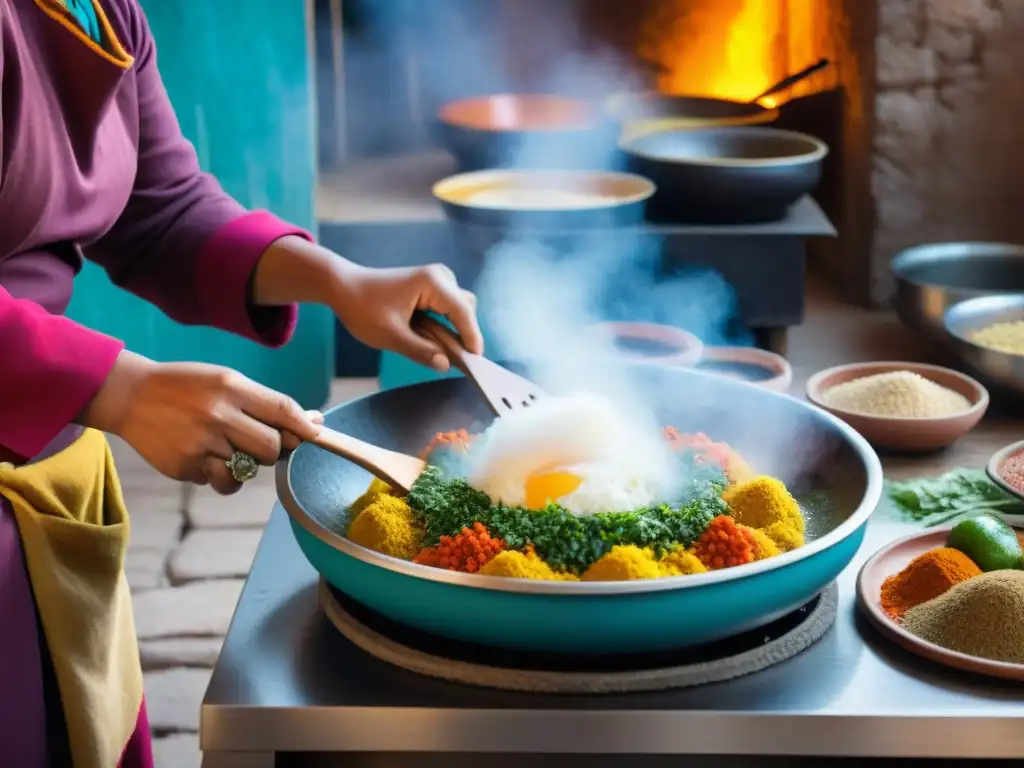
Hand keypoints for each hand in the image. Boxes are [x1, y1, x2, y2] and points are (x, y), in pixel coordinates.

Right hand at [83, 351, 322, 493]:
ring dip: (244, 465)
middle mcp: (217, 415)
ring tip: (225, 448)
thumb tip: (314, 422)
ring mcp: (200, 444)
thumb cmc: (189, 387)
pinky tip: (202, 456)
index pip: (282, 409)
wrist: (130, 395)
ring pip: (247, 472)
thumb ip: (267, 403)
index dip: (304, 426)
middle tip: (254, 440)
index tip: (315, 434)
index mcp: (231, 387)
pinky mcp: (185, 467)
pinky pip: (219, 481)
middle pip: (271, 448)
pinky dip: (218, 474)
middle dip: (271, 449)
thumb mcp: (226, 381)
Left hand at [330, 262, 482, 371]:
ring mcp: (437, 279)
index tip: (476, 363)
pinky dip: (447, 324)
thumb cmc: (363, 309)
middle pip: (466, 309)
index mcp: (432, 283)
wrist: (344, 287)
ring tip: (443, 352)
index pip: (463, 312)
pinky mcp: (432, 286)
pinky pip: (449, 307)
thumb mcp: (390, 336)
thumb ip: (420, 351)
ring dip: (455, 329)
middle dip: (464, 334)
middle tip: (456, 362)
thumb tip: (446, 365)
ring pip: (460, 309)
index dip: (472, 338)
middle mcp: (440, 276)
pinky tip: (435, 341)